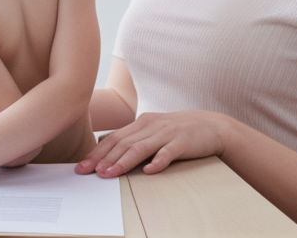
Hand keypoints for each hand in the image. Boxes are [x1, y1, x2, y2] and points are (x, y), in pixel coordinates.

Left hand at [75, 110, 229, 177]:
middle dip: (103, 158)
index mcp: (141, 123)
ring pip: (140, 148)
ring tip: (109, 173)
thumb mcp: (155, 131)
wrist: (212, 125)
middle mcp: (150, 125)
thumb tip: (113, 155)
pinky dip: (158, 162)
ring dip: (123, 162)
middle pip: (122, 143)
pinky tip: (150, 171)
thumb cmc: (180, 131)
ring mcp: (166, 133)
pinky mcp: (182, 142)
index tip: (83, 165)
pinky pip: (168, 152)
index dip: (97, 152)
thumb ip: (137, 140)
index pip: (114, 138)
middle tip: (89, 171)